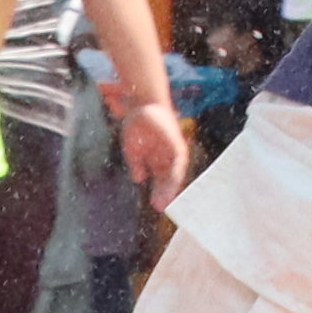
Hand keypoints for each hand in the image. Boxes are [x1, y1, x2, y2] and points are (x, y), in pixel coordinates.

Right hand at [112, 86, 195, 209]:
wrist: (141, 104)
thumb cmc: (137, 125)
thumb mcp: (132, 150)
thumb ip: (136, 164)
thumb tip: (139, 179)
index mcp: (157, 159)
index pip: (161, 180)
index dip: (158, 192)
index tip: (155, 205)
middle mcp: (167, 156)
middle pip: (169, 179)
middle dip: (164, 194)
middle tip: (160, 208)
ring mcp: (173, 150)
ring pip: (175, 173)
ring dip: (172, 187)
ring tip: (165, 201)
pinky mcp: (177, 142)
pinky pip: (179, 161)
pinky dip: (176, 173)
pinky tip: (172, 183)